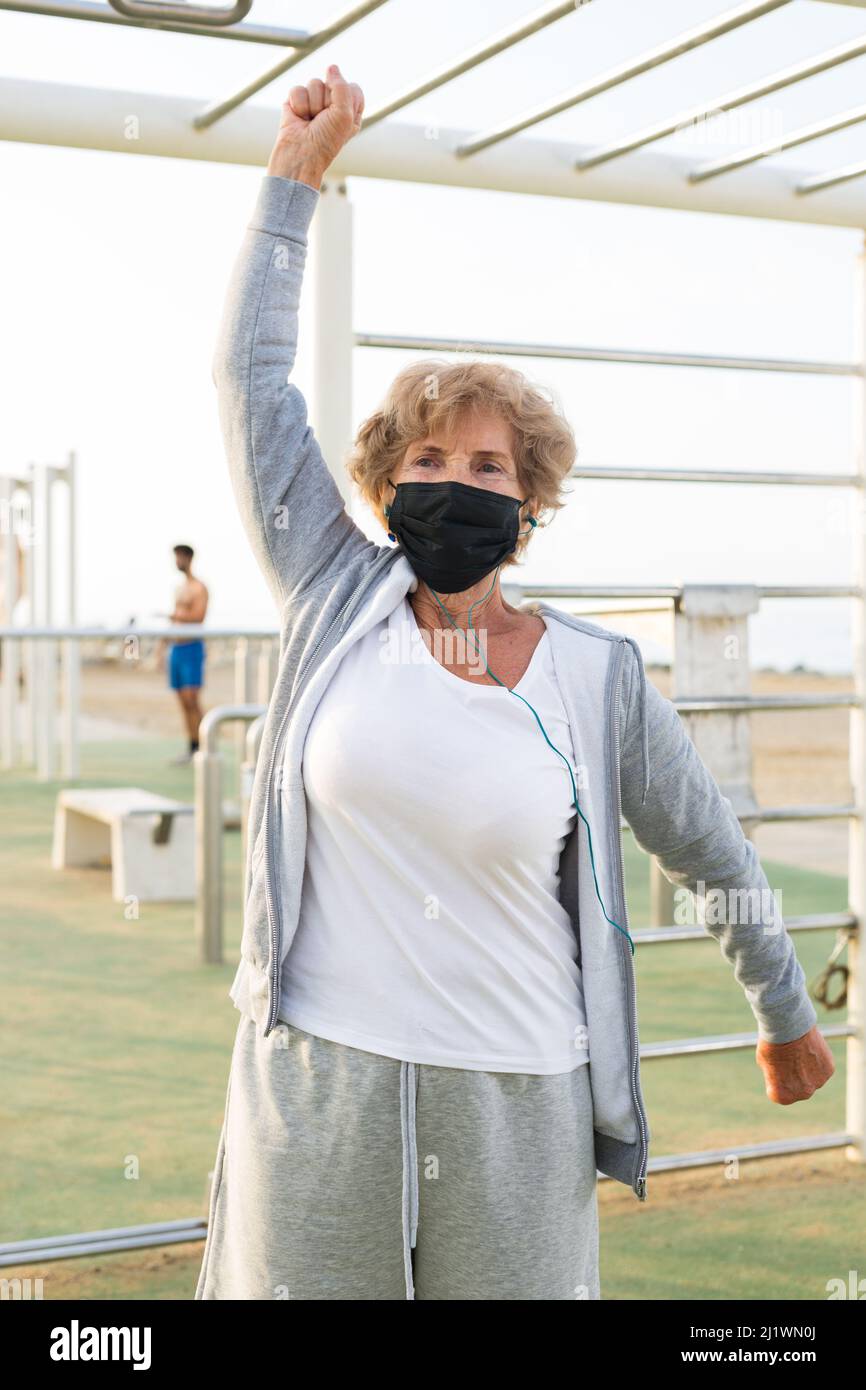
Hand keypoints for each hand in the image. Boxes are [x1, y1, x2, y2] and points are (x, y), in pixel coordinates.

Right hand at [267, 63, 363, 188]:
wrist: (300, 154)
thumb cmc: (325, 141)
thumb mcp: (344, 115)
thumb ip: (342, 87)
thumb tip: (331, 66)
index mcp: (350, 111)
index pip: (353, 88)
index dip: (345, 98)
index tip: (340, 117)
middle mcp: (333, 105)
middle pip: (333, 82)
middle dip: (327, 101)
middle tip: (322, 120)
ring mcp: (314, 102)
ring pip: (314, 83)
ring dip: (312, 104)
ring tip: (310, 121)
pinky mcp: (296, 101)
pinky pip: (297, 89)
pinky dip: (298, 105)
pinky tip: (299, 118)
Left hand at [756, 1024, 834, 1103]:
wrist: (788, 1026)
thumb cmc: (772, 1044)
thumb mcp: (765, 1064)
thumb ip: (776, 1077)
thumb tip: (786, 1077)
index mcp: (783, 1096)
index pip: (778, 1093)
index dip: (774, 1077)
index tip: (773, 1065)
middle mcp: (803, 1094)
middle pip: (797, 1087)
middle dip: (793, 1075)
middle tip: (788, 1057)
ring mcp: (818, 1083)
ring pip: (812, 1078)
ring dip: (807, 1069)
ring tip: (798, 1051)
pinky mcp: (828, 1070)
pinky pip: (822, 1069)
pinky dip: (817, 1061)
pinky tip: (809, 1048)